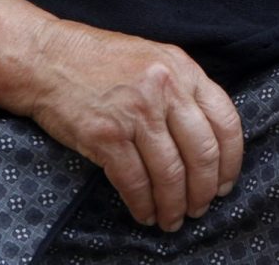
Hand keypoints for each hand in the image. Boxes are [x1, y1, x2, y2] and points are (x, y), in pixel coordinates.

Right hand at [22, 21, 244, 231]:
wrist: (48, 59)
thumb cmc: (101, 61)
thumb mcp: (155, 61)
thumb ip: (183, 90)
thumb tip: (209, 137)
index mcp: (184, 70)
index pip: (226, 121)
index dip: (231, 161)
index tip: (226, 183)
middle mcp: (166, 90)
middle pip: (203, 152)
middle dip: (204, 190)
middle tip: (200, 208)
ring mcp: (135, 112)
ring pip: (170, 172)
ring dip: (174, 205)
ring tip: (172, 219)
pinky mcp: (105, 135)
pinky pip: (134, 180)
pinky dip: (143, 204)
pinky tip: (145, 213)